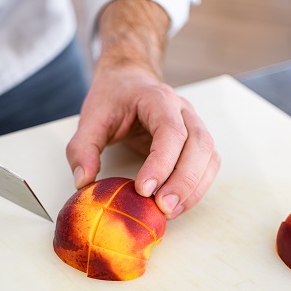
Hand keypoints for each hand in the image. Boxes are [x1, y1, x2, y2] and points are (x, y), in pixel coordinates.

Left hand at [66, 0, 219, 218]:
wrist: (129, 79)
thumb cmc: (113, 97)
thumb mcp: (90, 118)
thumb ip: (82, 148)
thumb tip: (83, 181)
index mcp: (157, 99)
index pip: (170, 131)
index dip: (161, 162)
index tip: (143, 189)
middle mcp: (183, 110)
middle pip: (198, 144)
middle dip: (183, 180)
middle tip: (162, 207)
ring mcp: (194, 124)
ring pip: (208, 156)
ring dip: (194, 188)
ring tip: (169, 212)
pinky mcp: (196, 141)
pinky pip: (208, 165)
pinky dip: (197, 187)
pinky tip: (178, 205)